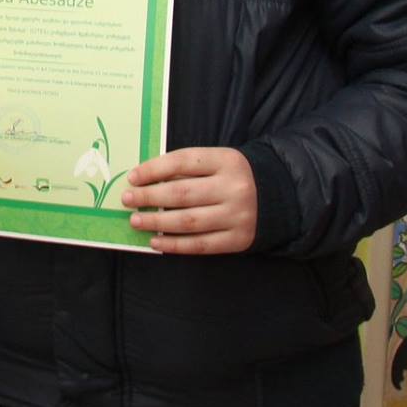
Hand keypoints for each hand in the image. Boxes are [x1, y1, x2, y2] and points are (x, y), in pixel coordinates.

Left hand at [122, 147, 257, 254]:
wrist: (278, 196)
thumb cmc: (235, 175)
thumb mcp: (218, 161)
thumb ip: (187, 167)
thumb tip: (145, 180)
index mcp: (226, 160)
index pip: (183, 161)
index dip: (154, 169)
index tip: (132, 177)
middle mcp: (233, 187)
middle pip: (183, 193)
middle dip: (150, 197)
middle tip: (128, 199)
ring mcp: (237, 215)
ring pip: (189, 221)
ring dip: (158, 222)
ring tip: (136, 220)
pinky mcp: (238, 239)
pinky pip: (201, 245)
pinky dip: (175, 245)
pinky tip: (156, 241)